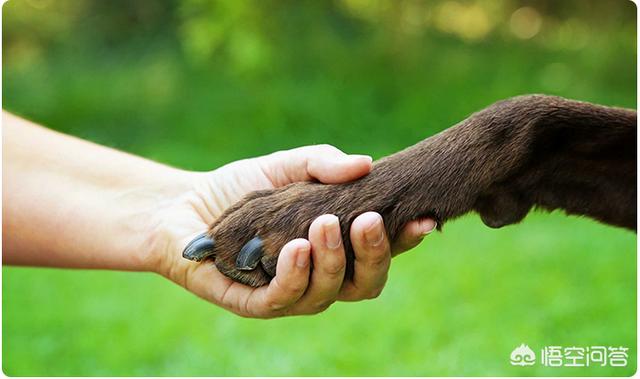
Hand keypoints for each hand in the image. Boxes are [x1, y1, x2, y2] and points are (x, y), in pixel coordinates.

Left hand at [149, 145, 436, 317]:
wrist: (183, 205)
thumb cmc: (241, 188)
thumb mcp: (288, 167)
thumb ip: (324, 165)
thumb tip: (366, 164)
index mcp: (336, 248)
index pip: (380, 251)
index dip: (404, 240)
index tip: (424, 218)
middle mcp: (321, 276)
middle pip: (365, 282)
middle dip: (373, 254)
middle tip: (367, 219)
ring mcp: (290, 293)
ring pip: (329, 293)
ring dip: (333, 260)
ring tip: (325, 224)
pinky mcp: (254, 302)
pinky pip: (284, 298)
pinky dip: (295, 274)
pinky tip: (296, 247)